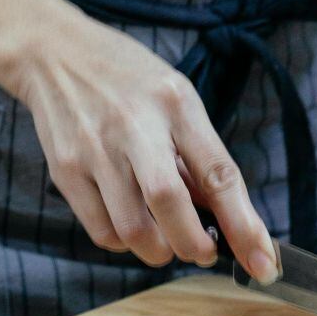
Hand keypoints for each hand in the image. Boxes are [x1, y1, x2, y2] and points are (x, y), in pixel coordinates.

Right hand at [7, 14, 278, 281]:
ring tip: (165, 237)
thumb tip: (226, 219)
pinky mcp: (65, 171)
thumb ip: (200, 157)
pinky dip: (124, 243)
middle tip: (205, 252)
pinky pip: (102, 231)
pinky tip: (131, 224)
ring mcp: (95, 150)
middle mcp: (135, 127)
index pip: (218, 174)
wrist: (53, 54)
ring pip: (132, 230)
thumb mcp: (177, 101)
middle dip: (194, 245)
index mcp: (176, 105)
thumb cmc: (128, 81)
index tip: (263, 262)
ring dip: (159, 250)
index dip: (244, 225)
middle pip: (169, 204)